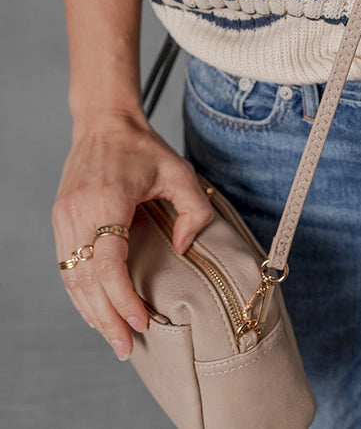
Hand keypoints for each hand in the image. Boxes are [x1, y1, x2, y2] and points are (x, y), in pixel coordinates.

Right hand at [53, 113, 213, 360]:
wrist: (103, 122)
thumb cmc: (143, 147)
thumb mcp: (180, 170)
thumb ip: (193, 209)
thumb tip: (183, 248)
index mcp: (108, 200)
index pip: (108, 264)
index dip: (122, 298)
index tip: (140, 320)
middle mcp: (79, 212)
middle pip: (86, 281)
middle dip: (106, 318)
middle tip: (125, 347)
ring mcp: (64, 217)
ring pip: (71, 279)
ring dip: (90, 311)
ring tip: (112, 337)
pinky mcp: (59, 220)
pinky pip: (66, 266)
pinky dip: (79, 293)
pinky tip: (95, 311)